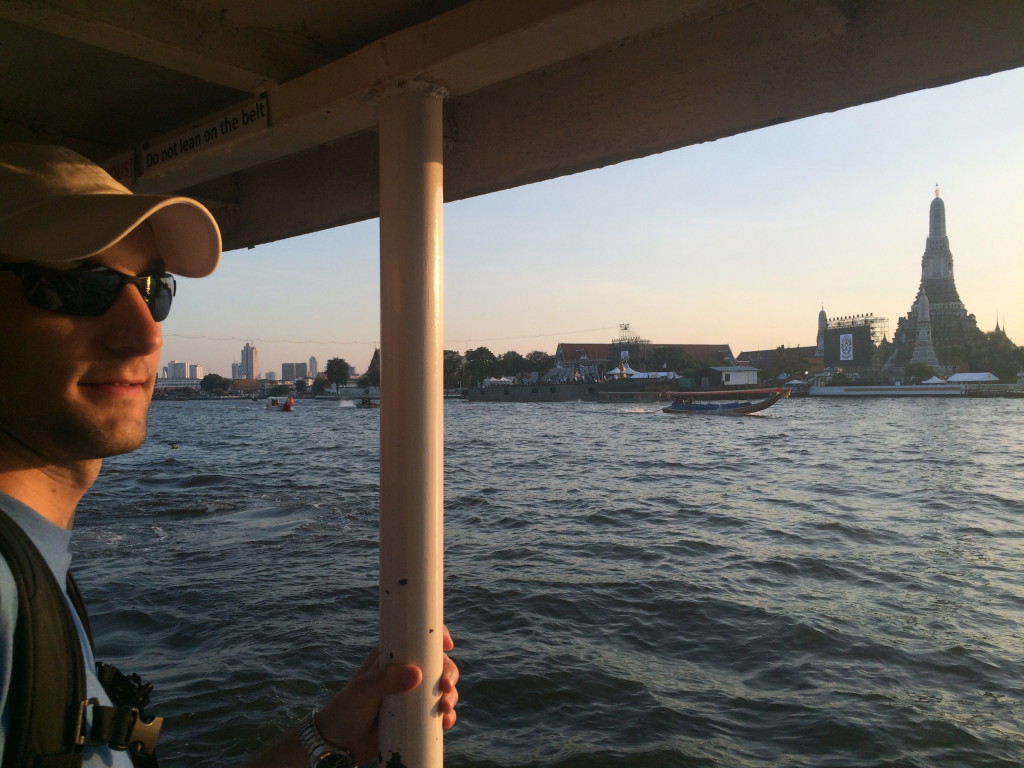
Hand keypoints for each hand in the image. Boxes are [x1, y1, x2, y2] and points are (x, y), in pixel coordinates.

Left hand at [316, 627, 459, 763]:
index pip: (418, 639)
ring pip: (441, 689)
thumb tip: (417, 674)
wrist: (339, 745)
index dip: (436, 638)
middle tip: (446, 686)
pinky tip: (447, 722)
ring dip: (450, 696)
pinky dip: (447, 716)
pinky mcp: (415, 717)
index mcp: (391, 657)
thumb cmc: (346, 709)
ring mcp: (411, 695)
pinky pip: (438, 713)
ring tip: (446, 709)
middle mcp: (405, 673)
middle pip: (437, 665)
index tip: (448, 645)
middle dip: (449, 673)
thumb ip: (386, 680)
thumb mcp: (362, 689)